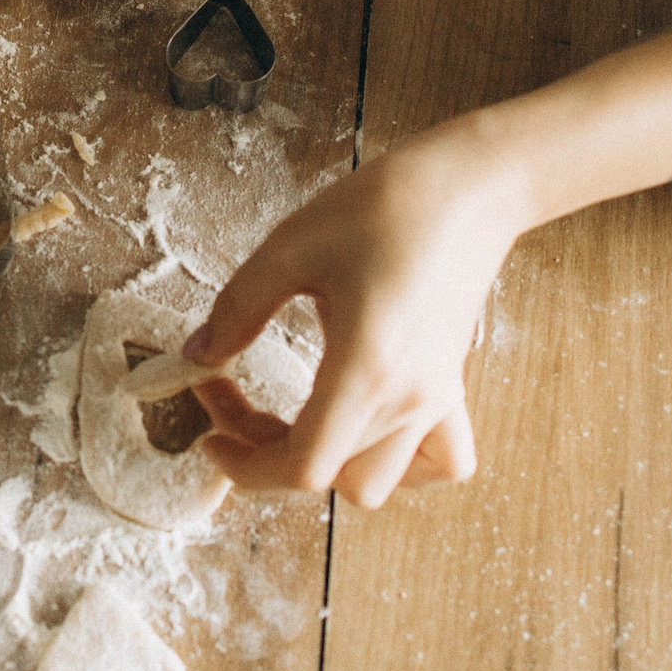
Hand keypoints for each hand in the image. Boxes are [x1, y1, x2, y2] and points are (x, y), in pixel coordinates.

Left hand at [184, 127, 520, 509]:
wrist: (471, 188)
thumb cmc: (387, 207)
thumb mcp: (291, 248)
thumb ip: (238, 309)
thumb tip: (199, 354)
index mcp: (366, 368)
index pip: (303, 468)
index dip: (246, 467)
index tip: (209, 435)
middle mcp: (409, 399)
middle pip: (329, 478)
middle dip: (266, 452)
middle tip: (232, 398)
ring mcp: (437, 399)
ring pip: (377, 482)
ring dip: (326, 462)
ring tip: (291, 413)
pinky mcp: (453, 388)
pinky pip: (439, 462)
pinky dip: (398, 463)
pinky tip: (363, 423)